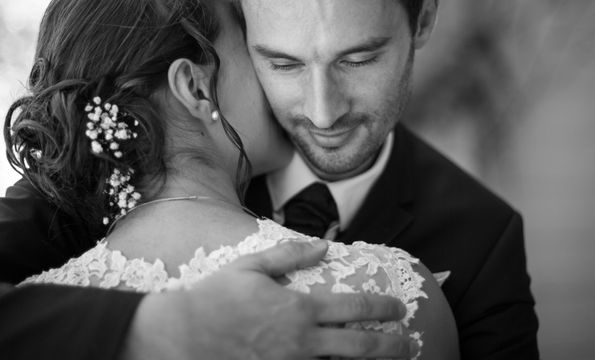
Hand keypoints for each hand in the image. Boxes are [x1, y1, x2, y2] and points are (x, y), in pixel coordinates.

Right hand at [121, 239, 418, 359]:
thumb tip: (323, 247)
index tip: (399, 309)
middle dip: (392, 346)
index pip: (353, 307)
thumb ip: (291, 256)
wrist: (181, 337)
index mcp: (299, 308)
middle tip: (412, 344)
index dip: (382, 307)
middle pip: (360, 347)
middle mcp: (302, 341)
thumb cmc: (216, 297)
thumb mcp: (252, 266)